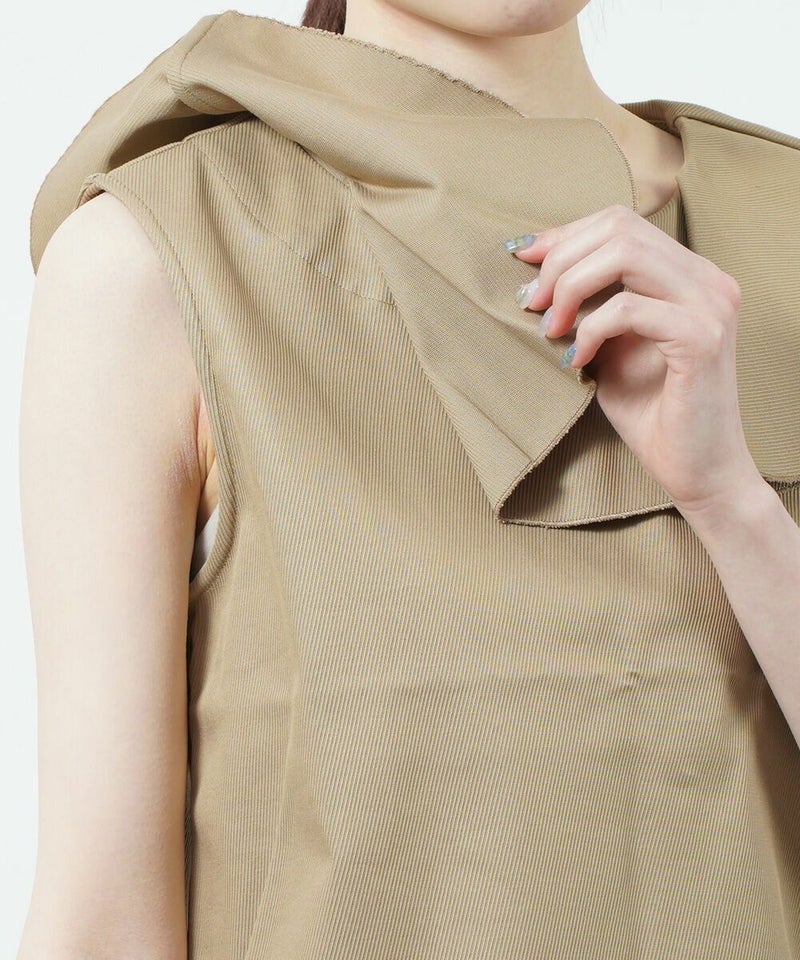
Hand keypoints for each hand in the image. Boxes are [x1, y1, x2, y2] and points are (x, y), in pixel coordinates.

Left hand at [508, 204, 765, 518]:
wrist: (696, 471)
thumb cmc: (652, 414)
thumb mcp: (609, 349)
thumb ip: (588, 308)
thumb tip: (535, 277)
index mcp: (688, 275)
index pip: (621, 224)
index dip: (564, 236)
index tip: (522, 261)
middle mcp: (706, 279)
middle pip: (618, 228)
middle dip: (561, 261)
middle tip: (531, 304)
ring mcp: (710, 305)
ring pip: (624, 254)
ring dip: (571, 286)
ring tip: (549, 328)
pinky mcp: (702, 338)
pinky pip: (629, 308)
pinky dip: (591, 328)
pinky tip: (576, 360)